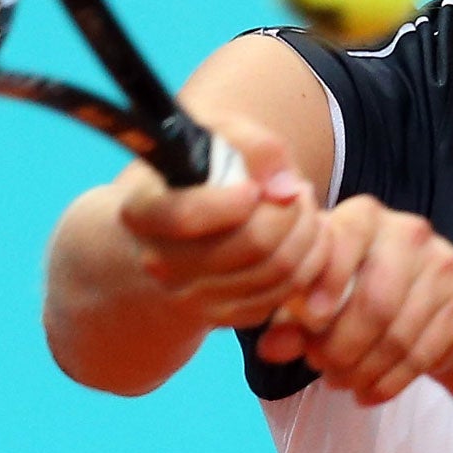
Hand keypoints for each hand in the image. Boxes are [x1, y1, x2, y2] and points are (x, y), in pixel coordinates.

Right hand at [117, 124, 330, 330]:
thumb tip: (285, 189)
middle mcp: (161, 262)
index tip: (254, 186)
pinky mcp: (221, 316)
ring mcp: (190, 296)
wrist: (167, 232)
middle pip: (252, 243)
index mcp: (143, 213)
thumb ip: (251, 146)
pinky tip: (303, 238)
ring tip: (305, 208)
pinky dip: (307, 264)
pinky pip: (282, 294)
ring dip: (308, 235)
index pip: (187, 216)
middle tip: (299, 190)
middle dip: (292, 211)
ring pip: (277, 271)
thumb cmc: (193, 173)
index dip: (233, 201)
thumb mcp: (212, 136)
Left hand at [257, 195, 452, 404]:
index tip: (313, 320)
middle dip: (340, 345)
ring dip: (361, 369)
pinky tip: (367, 394)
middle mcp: (409, 232)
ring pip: (397, 334)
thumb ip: (292, 320)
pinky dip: (387, 383)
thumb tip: (270, 348)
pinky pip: (421, 355)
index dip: (327, 281)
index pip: (345, 238)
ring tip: (339, 382)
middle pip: (375, 300)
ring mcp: (442, 267)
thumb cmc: (363, 297)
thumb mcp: (320, 302)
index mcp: (365, 216)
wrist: (440, 313)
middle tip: (319, 366)